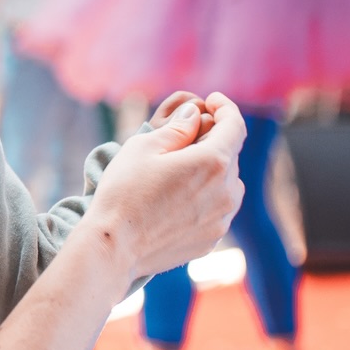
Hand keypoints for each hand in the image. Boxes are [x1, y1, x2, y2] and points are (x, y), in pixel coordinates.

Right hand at [87, 94, 244, 284]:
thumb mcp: (143, 147)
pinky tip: (175, 201)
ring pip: (227, 184)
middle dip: (211, 141)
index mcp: (213, 162)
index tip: (211, 101)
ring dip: (211, 172)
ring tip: (178, 173)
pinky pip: (217, 209)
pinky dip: (205, 198)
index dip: (224, 107)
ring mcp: (222, 219)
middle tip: (181, 139)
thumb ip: (177, 127)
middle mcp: (227, 191)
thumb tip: (195, 115)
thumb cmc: (124, 192)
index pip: (234, 125)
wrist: (114, 248)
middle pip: (229, 155)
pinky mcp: (212, 240)